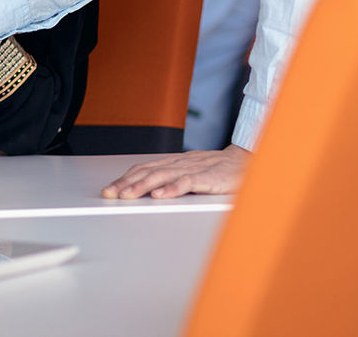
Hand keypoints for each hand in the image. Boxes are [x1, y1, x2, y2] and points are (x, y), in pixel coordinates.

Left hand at [101, 144, 249, 198]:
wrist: (247, 161)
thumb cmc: (219, 170)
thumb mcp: (191, 173)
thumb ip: (172, 180)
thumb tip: (150, 190)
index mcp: (173, 163)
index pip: (143, 169)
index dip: (125, 178)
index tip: (110, 189)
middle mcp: (178, 164)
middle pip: (147, 171)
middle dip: (126, 183)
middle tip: (110, 193)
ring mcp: (192, 169)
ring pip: (161, 176)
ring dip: (142, 186)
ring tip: (127, 195)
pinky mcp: (207, 177)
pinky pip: (186, 182)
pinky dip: (171, 188)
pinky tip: (159, 195)